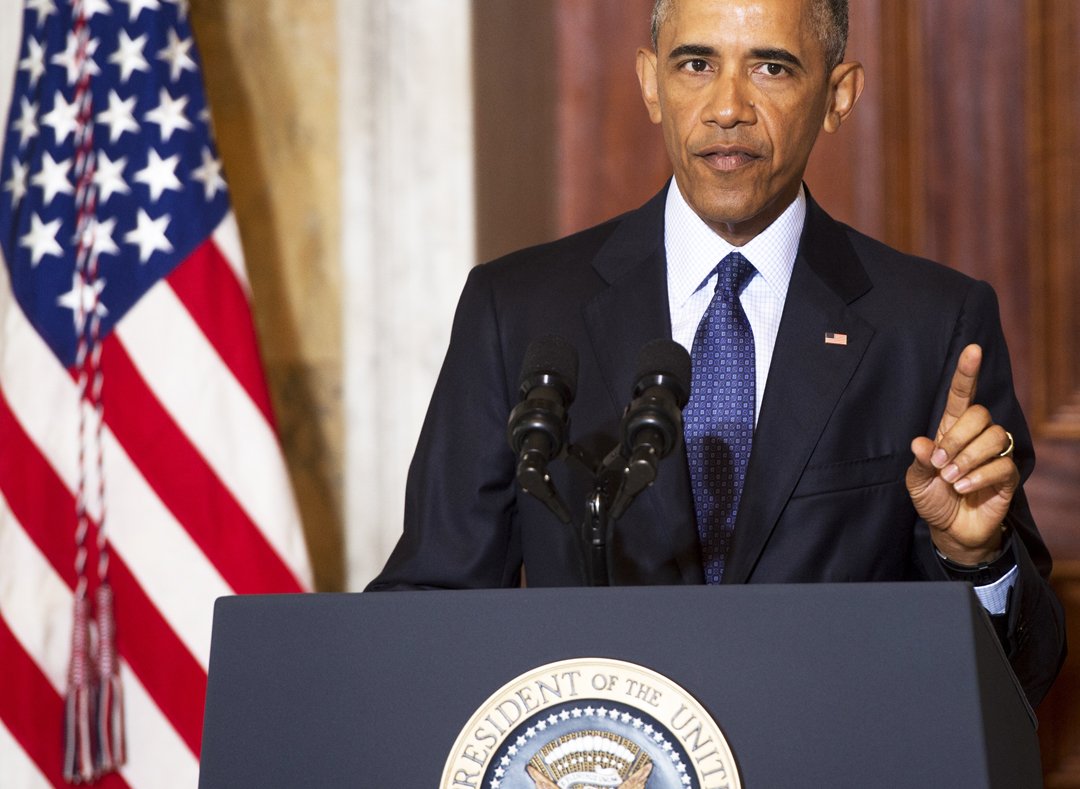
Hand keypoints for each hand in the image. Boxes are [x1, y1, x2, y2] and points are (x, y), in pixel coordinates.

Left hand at [906, 344, 1018, 564]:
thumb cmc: (933, 498)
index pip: (961, 396)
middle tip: (940, 464)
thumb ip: (919, 462)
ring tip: (951, 479)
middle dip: (957, 438)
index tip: (972, 350)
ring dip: (967, 459)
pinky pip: (1002, 464)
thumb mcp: (916, 482)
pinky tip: (964, 487)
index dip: (966, 373)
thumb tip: (921, 443)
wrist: (950, 530)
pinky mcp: (1008, 476)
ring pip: (993, 437)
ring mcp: (994, 455)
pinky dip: (980, 476)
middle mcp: (975, 437)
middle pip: (979, 414)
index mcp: (951, 430)